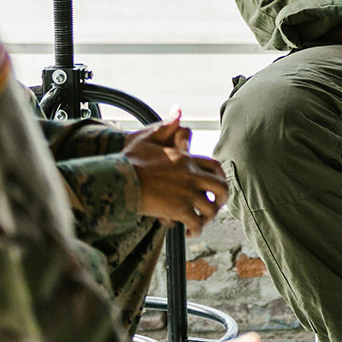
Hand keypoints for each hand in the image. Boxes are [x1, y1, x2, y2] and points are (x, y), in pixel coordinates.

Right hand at [124, 113, 229, 235]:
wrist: (119, 179)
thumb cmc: (129, 160)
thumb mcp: (148, 137)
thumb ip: (166, 126)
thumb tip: (178, 109)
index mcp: (187, 160)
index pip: (215, 167)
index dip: (220, 177)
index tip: (215, 186)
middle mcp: (192, 175)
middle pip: (221, 188)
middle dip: (222, 199)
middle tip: (215, 206)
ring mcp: (187, 192)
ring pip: (211, 208)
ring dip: (208, 217)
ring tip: (200, 222)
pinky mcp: (178, 208)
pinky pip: (196, 222)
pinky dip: (196, 229)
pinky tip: (190, 232)